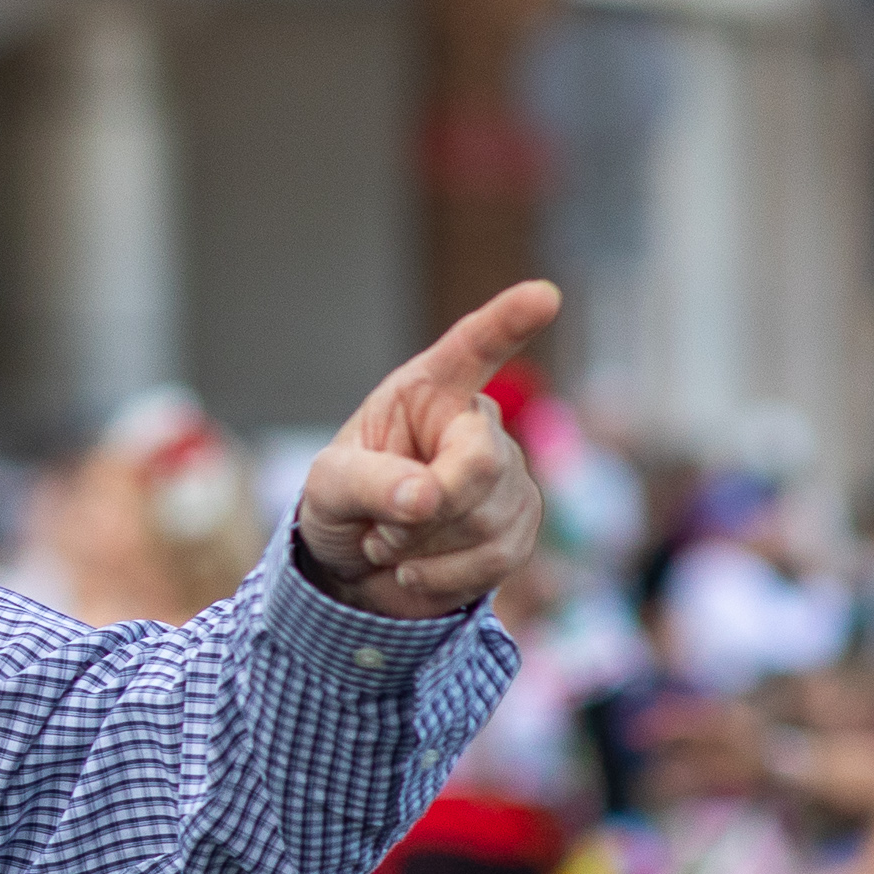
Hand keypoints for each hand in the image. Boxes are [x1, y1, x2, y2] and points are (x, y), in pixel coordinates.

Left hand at [294, 281, 557, 617]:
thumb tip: (425, 496)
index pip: (474, 348)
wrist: (355, 568)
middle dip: (421, 512)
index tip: (544, 295)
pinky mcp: (519, 528)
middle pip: (480, 467)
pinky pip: (495, 560)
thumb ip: (368, 483)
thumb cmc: (343, 504)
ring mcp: (508, 476)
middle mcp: (478, 425)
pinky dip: (440, 579)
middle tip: (377, 526)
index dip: (509, 321)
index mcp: (430, 391)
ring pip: (486, 521)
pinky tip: (413, 570)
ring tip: (390, 542)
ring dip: (420, 549)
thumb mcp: (329, 487)